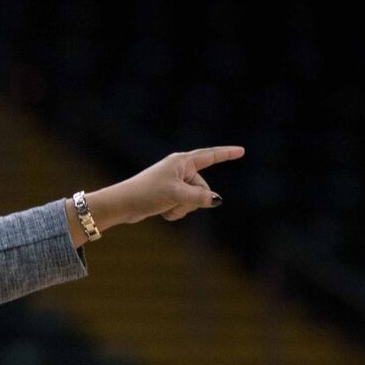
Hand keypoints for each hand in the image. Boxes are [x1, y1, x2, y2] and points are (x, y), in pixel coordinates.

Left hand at [103, 145, 244, 223]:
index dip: (227, 154)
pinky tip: (162, 213)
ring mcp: (174, 183)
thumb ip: (199, 197)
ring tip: (165, 206)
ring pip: (194, 201)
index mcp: (182, 162)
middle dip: (193, 200)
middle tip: (173, 200)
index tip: (241, 151)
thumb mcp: (177, 195)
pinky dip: (175, 213)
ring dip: (182, 208)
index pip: (210, 156)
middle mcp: (180, 170)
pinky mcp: (169, 196)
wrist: (123, 205)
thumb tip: (216, 201)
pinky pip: (183, 207)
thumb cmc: (147, 193)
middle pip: (203, 188)